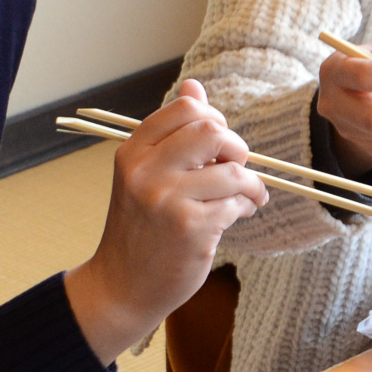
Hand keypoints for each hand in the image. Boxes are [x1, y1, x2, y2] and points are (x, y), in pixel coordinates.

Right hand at [65, 80, 266, 362]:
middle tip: (235, 168)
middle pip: (213, 130)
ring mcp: (167, 200)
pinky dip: (245, 207)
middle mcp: (146, 171)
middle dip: (236, 148)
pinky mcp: (190, 229)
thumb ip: (172, 132)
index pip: (186, 107)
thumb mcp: (145, 174)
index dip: (213, 119)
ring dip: (249, 184)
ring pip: (232, 171)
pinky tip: (235, 216)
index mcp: (134, 151)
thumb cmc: (141, 227)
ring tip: (244, 197)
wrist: (122, 286)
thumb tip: (195, 85)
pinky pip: (236, 204)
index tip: (218, 144)